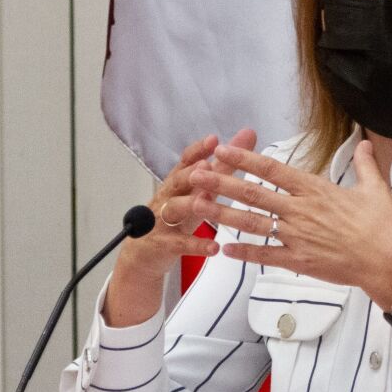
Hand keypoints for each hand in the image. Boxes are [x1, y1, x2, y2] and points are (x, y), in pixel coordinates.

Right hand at [104, 129, 256, 327]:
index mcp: (178, 183)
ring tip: (207, 201)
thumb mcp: (198, 192)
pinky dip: (197, 245)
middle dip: (190, 172)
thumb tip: (247, 137)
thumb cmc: (176, 217)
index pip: (185, 161)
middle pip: (177, 181)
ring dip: (190, 203)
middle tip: (206, 164)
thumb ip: (223, 167)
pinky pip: (180, 244)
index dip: (197, 150)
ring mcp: (163, 220)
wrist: (144, 254)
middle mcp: (168, 197)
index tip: (214, 139)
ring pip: (174, 209)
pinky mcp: (163, 244)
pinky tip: (214, 248)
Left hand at [189, 139, 391, 306]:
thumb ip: (365, 165)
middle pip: (253, 193)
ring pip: (251, 223)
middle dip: (221, 183)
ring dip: (222, 214)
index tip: (223, 150)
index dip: (244, 159)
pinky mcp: (298, 260)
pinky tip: (224, 249)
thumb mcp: (375, 188)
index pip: (272, 169)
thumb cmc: (383, 225)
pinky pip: (265, 255)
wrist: (388, 260)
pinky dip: (244, 252)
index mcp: (314, 189)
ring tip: (197, 207)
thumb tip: (366, 144)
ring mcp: (296, 236)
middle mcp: (299, 210)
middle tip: (196, 175)